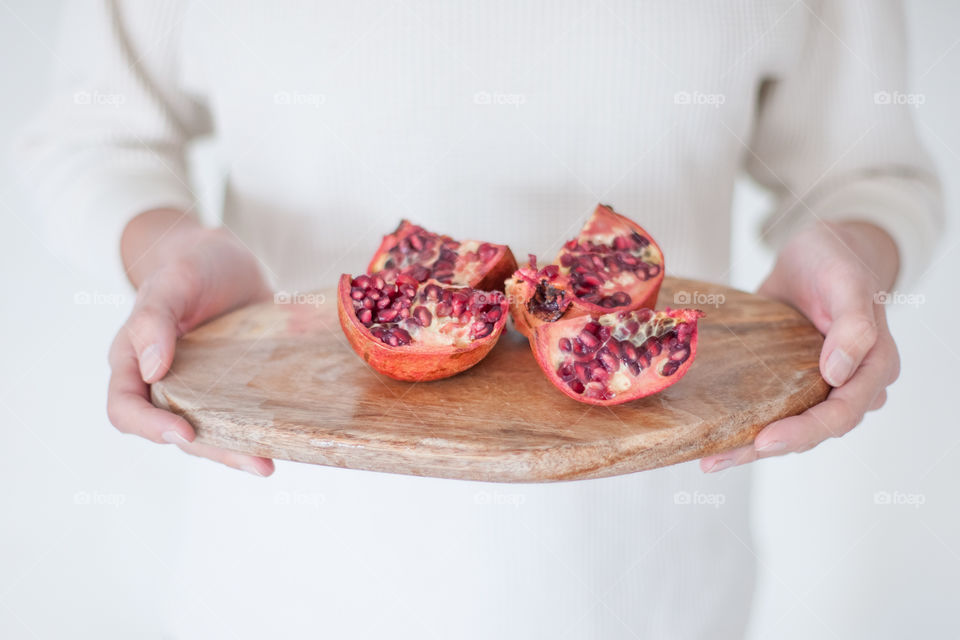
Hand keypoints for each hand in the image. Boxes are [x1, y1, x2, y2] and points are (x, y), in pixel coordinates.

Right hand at [107, 210, 274, 475]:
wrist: (227, 259)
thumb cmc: (190, 264)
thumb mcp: (173, 281)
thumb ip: (154, 319)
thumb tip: (152, 370)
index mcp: (132, 363)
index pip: (125, 409)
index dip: (150, 427)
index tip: (184, 432)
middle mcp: (163, 385)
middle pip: (176, 432)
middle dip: (213, 450)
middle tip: (255, 462)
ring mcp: (199, 389)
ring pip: (210, 431)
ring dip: (238, 450)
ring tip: (269, 463)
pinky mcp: (232, 388)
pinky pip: (239, 416)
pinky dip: (257, 430)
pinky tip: (284, 438)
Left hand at [701, 221, 900, 472]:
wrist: (816, 253)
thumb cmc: (836, 262)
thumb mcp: (847, 281)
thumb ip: (854, 324)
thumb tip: (838, 373)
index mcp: (873, 366)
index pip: (843, 412)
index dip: (805, 430)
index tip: (765, 441)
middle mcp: (849, 385)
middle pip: (813, 429)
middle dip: (768, 448)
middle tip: (719, 458)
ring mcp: (818, 387)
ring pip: (789, 426)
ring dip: (749, 447)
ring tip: (709, 460)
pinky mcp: (790, 382)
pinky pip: (771, 410)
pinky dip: (743, 426)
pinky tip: (712, 440)